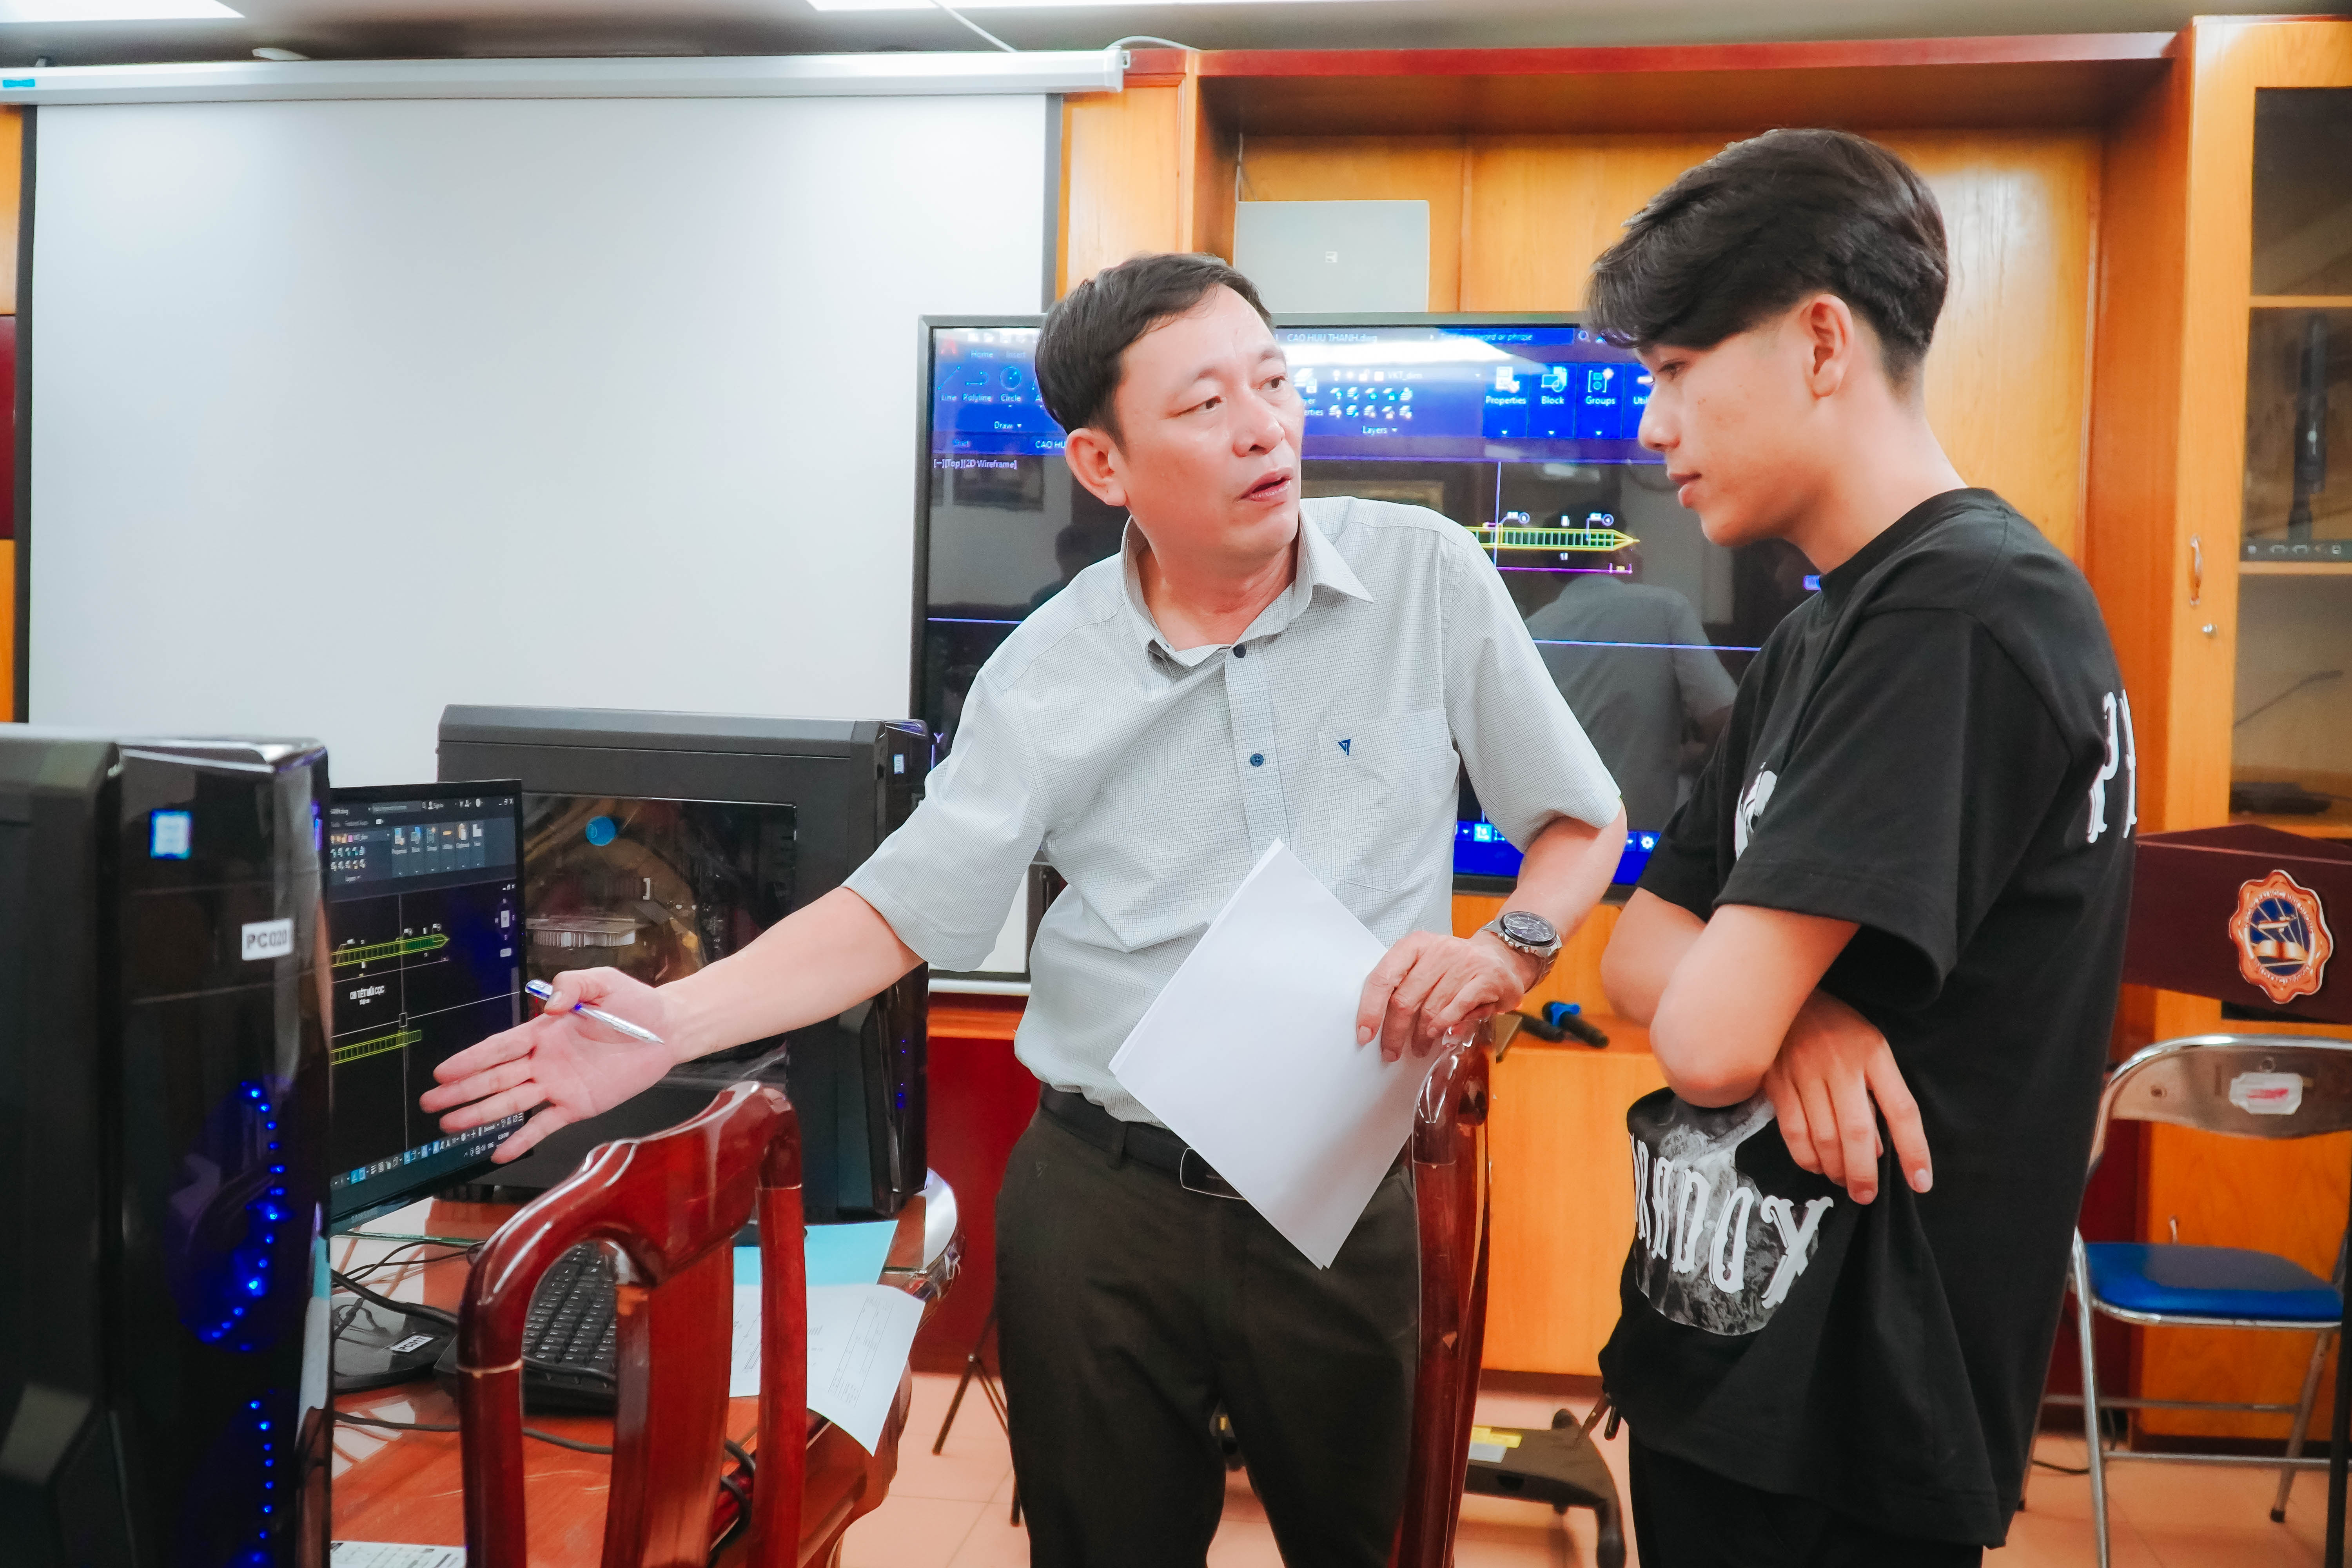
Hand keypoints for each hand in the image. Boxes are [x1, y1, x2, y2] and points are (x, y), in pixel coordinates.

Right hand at [419, 967, 682, 1162]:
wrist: (667, 1029)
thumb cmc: (633, 1003)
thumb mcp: (602, 982)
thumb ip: (572, 985)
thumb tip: (550, 1003)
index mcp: (545, 1032)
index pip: (498, 1048)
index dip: (469, 1060)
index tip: (441, 1072)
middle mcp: (545, 1061)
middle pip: (495, 1078)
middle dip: (462, 1091)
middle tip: (431, 1103)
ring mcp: (558, 1085)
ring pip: (511, 1102)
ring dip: (481, 1114)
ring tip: (450, 1125)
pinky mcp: (578, 1105)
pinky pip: (545, 1125)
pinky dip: (522, 1138)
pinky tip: (500, 1151)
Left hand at [1355, 931, 1534, 1062]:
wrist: (1502, 956)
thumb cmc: (1455, 966)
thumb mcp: (1425, 964)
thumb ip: (1403, 985)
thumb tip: (1378, 1022)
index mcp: (1415, 945)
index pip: (1383, 977)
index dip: (1370, 1009)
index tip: (1365, 1034)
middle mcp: (1438, 950)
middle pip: (1404, 999)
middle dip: (1394, 1032)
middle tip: (1391, 1051)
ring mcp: (1463, 963)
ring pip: (1430, 1009)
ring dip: (1421, 1036)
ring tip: (1419, 1048)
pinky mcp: (1486, 979)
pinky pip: (1458, 1010)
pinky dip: (1446, 1027)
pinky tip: (1442, 1036)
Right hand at [1761, 990, 1931, 1204]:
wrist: (1781, 994)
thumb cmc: (1835, 1028)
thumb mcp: (1869, 1048)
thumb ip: (1878, 1096)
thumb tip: (1878, 1151)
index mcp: (1874, 1053)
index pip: (1902, 1109)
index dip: (1914, 1150)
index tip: (1921, 1183)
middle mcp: (1841, 1063)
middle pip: (1858, 1131)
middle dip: (1864, 1173)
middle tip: (1866, 1195)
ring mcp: (1805, 1071)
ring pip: (1823, 1137)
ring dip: (1836, 1169)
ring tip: (1843, 1181)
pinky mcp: (1776, 1080)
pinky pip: (1793, 1132)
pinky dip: (1806, 1157)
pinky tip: (1816, 1165)